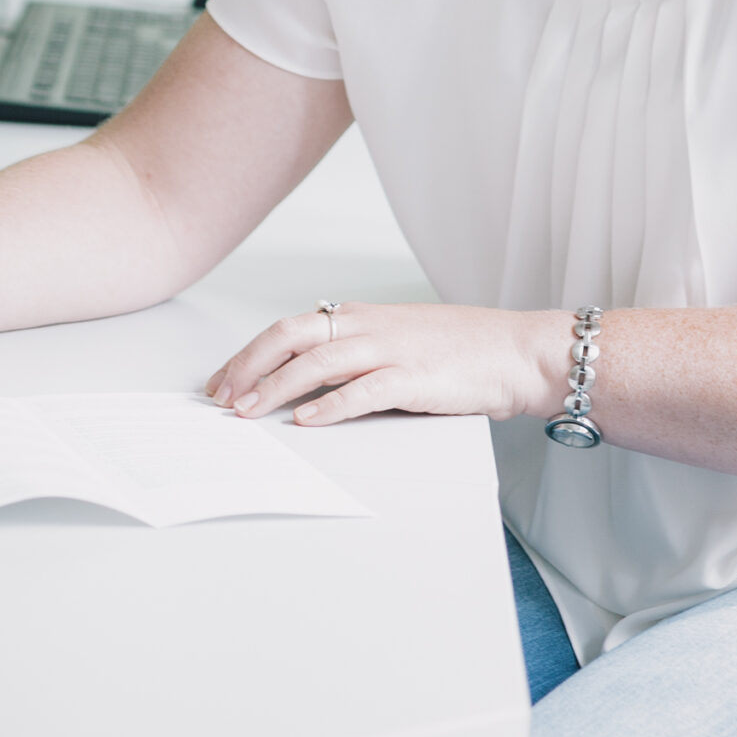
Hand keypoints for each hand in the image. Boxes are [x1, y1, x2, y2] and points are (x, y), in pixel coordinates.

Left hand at [205, 302, 567, 428]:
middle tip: (220, 398)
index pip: (289, 328)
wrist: (516, 350)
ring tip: (247, 411)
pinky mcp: (414, 377)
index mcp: (359, 316)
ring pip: (318, 362)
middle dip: (249, 366)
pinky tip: (306, 420)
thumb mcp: (395, 339)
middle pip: (291, 336)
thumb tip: (306, 380)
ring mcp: (391, 349)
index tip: (222, 381)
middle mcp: (368, 326)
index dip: (250, 354)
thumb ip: (354, 353)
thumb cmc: (458, 349)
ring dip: (276, 387)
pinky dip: (330, 405)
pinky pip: (363, 390)